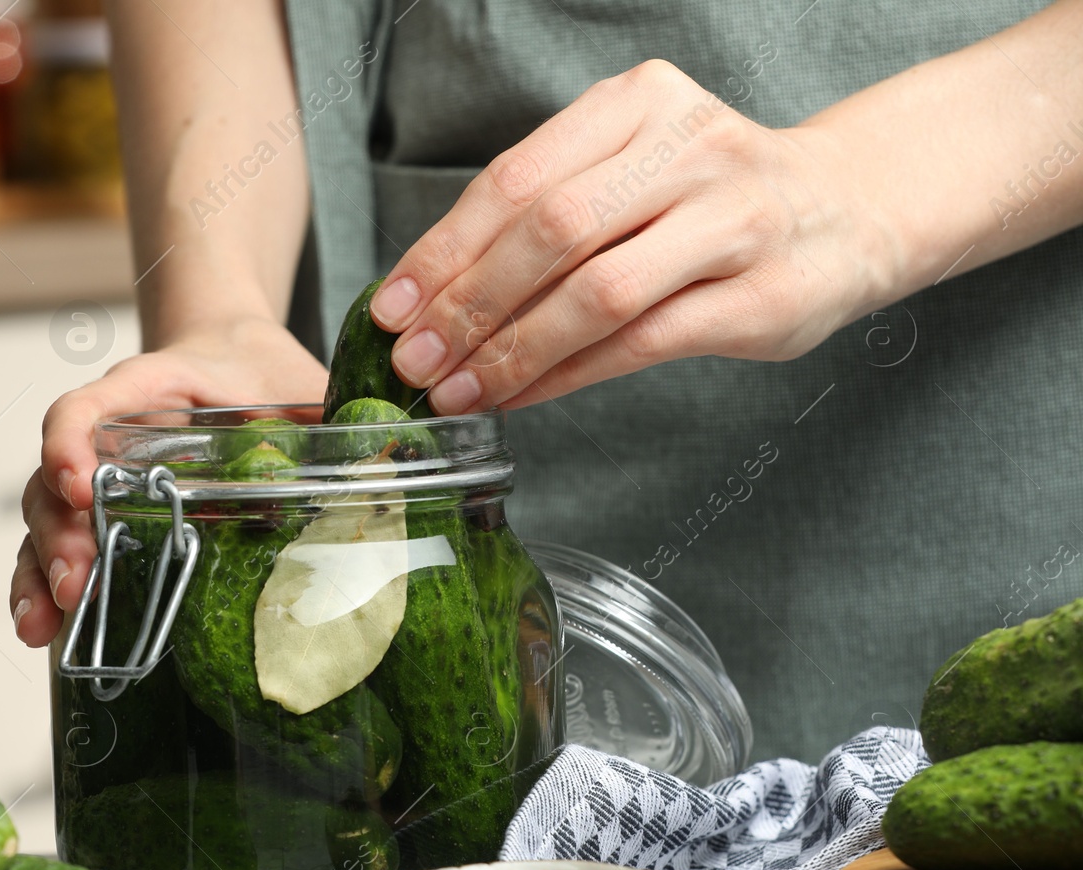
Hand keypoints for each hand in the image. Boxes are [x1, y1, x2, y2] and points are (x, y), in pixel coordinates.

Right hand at [10, 317, 325, 646]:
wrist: (238, 358)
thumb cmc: (263, 371)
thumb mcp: (301, 382)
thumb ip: (331, 416)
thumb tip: (383, 463)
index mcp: (150, 388)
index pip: (91, 405)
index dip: (72, 442)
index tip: (78, 483)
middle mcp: (110, 435)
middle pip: (57, 478)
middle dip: (59, 535)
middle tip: (75, 585)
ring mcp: (101, 479)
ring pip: (47, 520)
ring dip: (40, 573)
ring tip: (44, 624)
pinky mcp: (108, 518)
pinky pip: (64, 549)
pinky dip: (45, 590)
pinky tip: (45, 632)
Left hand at [369, 59, 900, 411]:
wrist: (849, 210)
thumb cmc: (709, 195)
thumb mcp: (631, 165)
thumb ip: (546, 208)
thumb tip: (429, 296)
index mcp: (640, 102)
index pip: (516, 178)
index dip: (444, 250)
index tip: (390, 306)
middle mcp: (690, 148)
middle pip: (550, 230)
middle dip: (467, 305)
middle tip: (412, 360)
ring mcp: (733, 221)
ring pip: (595, 292)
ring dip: (509, 351)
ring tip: (453, 390)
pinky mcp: (757, 297)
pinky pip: (638, 343)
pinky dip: (564, 376)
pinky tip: (516, 396)